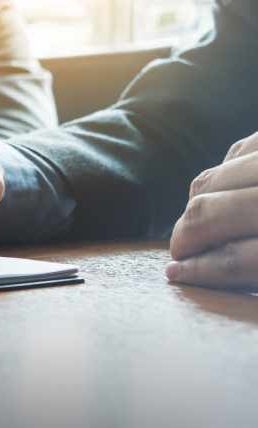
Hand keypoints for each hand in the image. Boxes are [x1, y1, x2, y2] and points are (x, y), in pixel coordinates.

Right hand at [168, 131, 257, 289]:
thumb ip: (250, 266)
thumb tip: (189, 270)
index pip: (236, 259)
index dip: (201, 272)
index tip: (177, 275)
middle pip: (210, 214)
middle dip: (185, 237)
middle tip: (178, 252)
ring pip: (212, 181)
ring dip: (197, 206)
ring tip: (198, 224)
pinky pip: (235, 152)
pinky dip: (222, 174)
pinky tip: (225, 192)